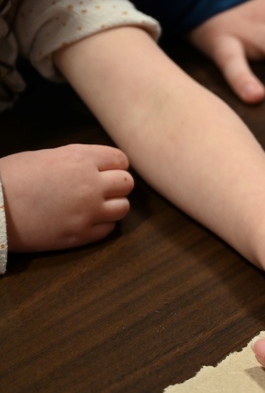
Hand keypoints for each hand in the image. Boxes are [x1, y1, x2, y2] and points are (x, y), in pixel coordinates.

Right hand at [0, 144, 132, 251]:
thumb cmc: (10, 177)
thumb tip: (95, 167)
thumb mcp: (46, 157)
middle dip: (115, 185)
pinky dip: (102, 225)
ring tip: (94, 206)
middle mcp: (90, 185)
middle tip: (100, 190)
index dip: (113, 166)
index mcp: (80, 159)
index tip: (104, 171)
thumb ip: (76, 161)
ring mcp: (87, 212)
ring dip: (112, 206)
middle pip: (126, 184)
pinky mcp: (80, 235)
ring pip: (123, 208)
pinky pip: (109, 229)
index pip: (121, 160)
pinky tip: (85, 221)